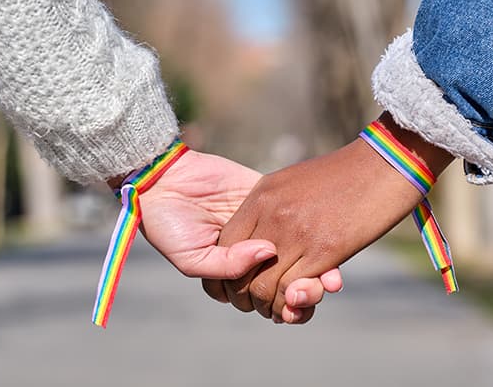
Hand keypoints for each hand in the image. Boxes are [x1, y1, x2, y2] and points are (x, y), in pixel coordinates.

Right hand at [125, 149, 342, 311]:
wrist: (163, 180)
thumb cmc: (169, 225)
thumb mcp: (193, 258)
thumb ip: (228, 266)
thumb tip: (269, 252)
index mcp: (236, 275)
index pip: (268, 299)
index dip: (286, 309)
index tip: (295, 312)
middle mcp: (253, 255)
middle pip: (289, 281)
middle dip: (307, 293)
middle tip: (316, 294)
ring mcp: (263, 227)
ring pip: (300, 253)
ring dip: (318, 269)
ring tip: (329, 281)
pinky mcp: (267, 199)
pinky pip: (296, 218)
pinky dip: (313, 233)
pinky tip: (328, 248)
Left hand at [214, 115, 453, 321]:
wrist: (385, 163)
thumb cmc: (344, 173)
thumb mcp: (295, 181)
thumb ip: (273, 206)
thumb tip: (262, 235)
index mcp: (262, 195)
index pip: (227, 242)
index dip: (231, 268)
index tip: (244, 279)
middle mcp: (272, 214)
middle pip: (239, 268)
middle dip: (244, 293)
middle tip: (257, 303)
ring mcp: (296, 233)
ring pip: (263, 286)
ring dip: (267, 305)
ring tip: (278, 310)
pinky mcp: (323, 250)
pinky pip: (291, 290)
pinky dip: (290, 305)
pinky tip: (296, 306)